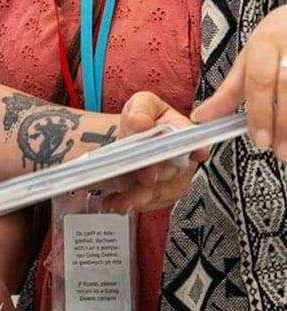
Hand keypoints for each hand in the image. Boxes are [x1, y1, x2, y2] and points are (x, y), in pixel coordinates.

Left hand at [100, 91, 204, 213]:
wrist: (126, 140)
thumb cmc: (139, 120)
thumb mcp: (139, 106)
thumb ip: (140, 111)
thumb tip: (141, 123)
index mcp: (183, 130)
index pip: (196, 140)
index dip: (198, 148)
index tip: (197, 153)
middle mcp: (184, 158)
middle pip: (176, 170)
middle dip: (158, 173)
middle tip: (144, 175)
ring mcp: (173, 179)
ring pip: (162, 193)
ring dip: (140, 197)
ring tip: (120, 199)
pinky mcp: (161, 196)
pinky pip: (148, 204)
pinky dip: (128, 204)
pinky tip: (113, 202)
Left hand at [193, 4, 286, 159]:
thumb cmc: (273, 41)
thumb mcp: (248, 60)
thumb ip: (228, 92)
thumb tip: (201, 118)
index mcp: (265, 43)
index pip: (260, 79)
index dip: (260, 112)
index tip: (260, 141)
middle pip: (286, 87)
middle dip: (281, 124)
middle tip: (278, 151)